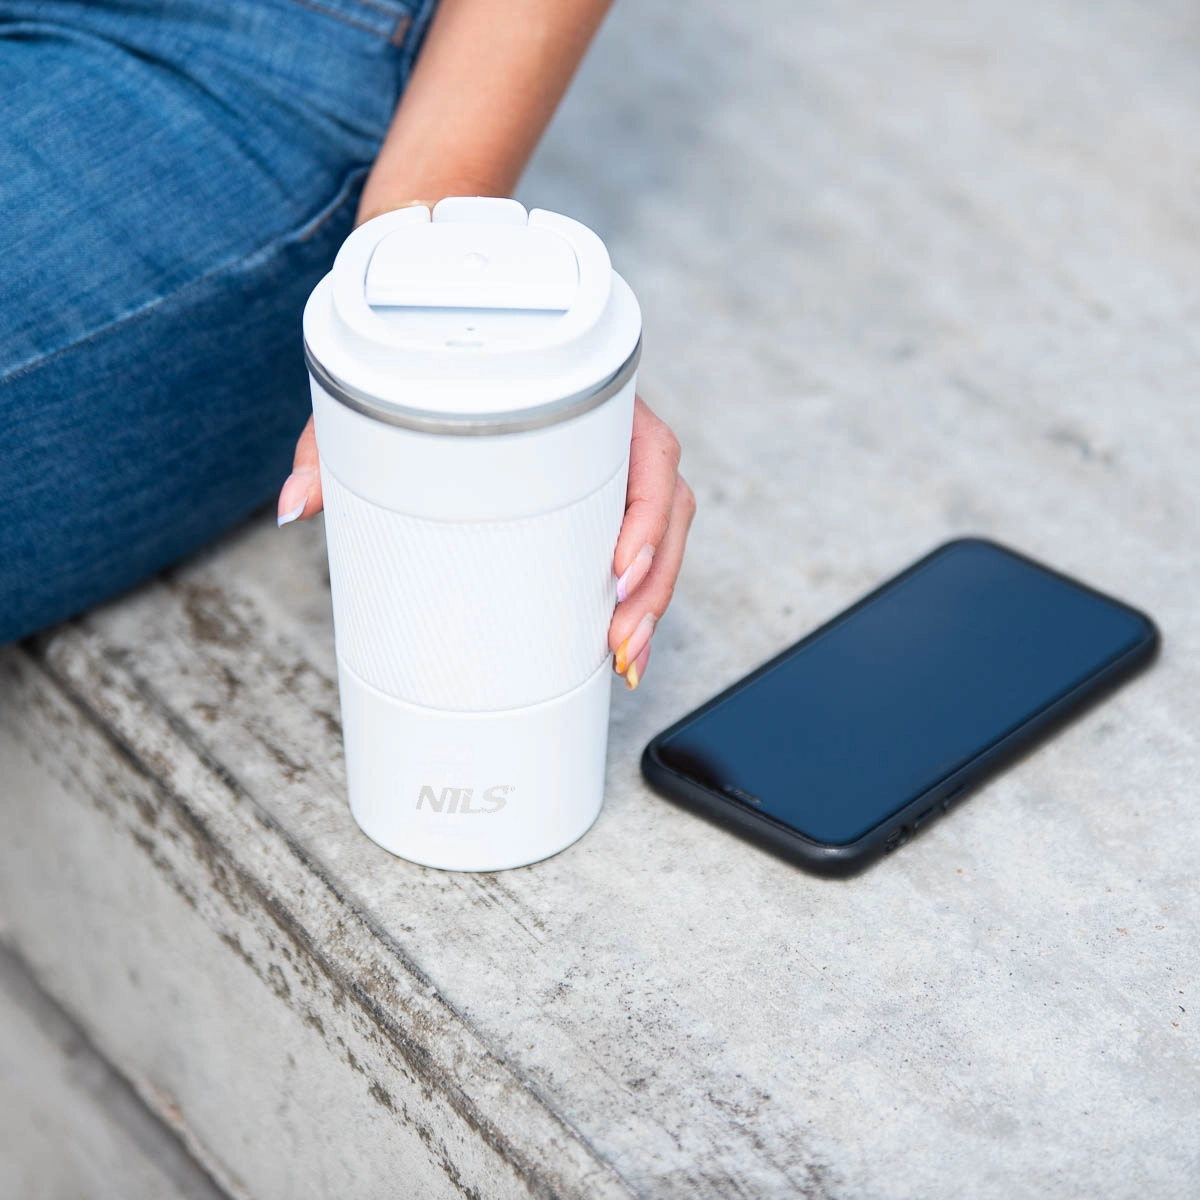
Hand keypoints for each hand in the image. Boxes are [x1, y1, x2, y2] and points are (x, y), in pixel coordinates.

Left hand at [277, 395, 694, 689]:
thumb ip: (338, 441)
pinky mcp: (600, 498)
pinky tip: (622, 643)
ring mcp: (611, 466)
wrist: (441, 333)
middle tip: (619, 642)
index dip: (646, 513)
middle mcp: (612, 431)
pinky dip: (640, 597)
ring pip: (664, 534)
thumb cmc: (430, 359)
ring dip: (653, 601)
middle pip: (668, 506)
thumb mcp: (382, 394)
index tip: (617, 568)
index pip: (648, 450)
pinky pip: (641, 545)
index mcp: (589, 396)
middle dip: (654, 585)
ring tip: (625, 657)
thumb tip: (298, 506)